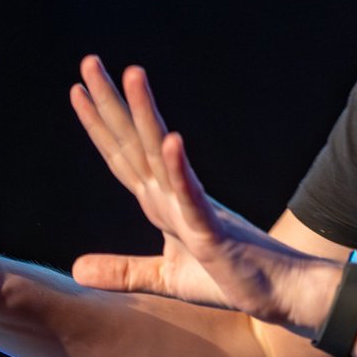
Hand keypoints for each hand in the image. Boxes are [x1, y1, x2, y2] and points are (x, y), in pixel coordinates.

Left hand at [67, 56, 329, 331]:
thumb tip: (75, 270)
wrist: (281, 294)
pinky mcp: (214, 232)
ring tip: (133, 75)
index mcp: (162, 204)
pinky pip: (193, 197)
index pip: (122, 156)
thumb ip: (123, 272)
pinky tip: (170, 140)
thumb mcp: (166, 279)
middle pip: (134, 143)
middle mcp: (174, 197)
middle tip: (89, 62)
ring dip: (145, 114)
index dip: (99, 124)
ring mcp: (195, 210)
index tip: (77, 90)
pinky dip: (179, 169)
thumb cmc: (233, 280)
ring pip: (161, 155)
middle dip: (111, 103)